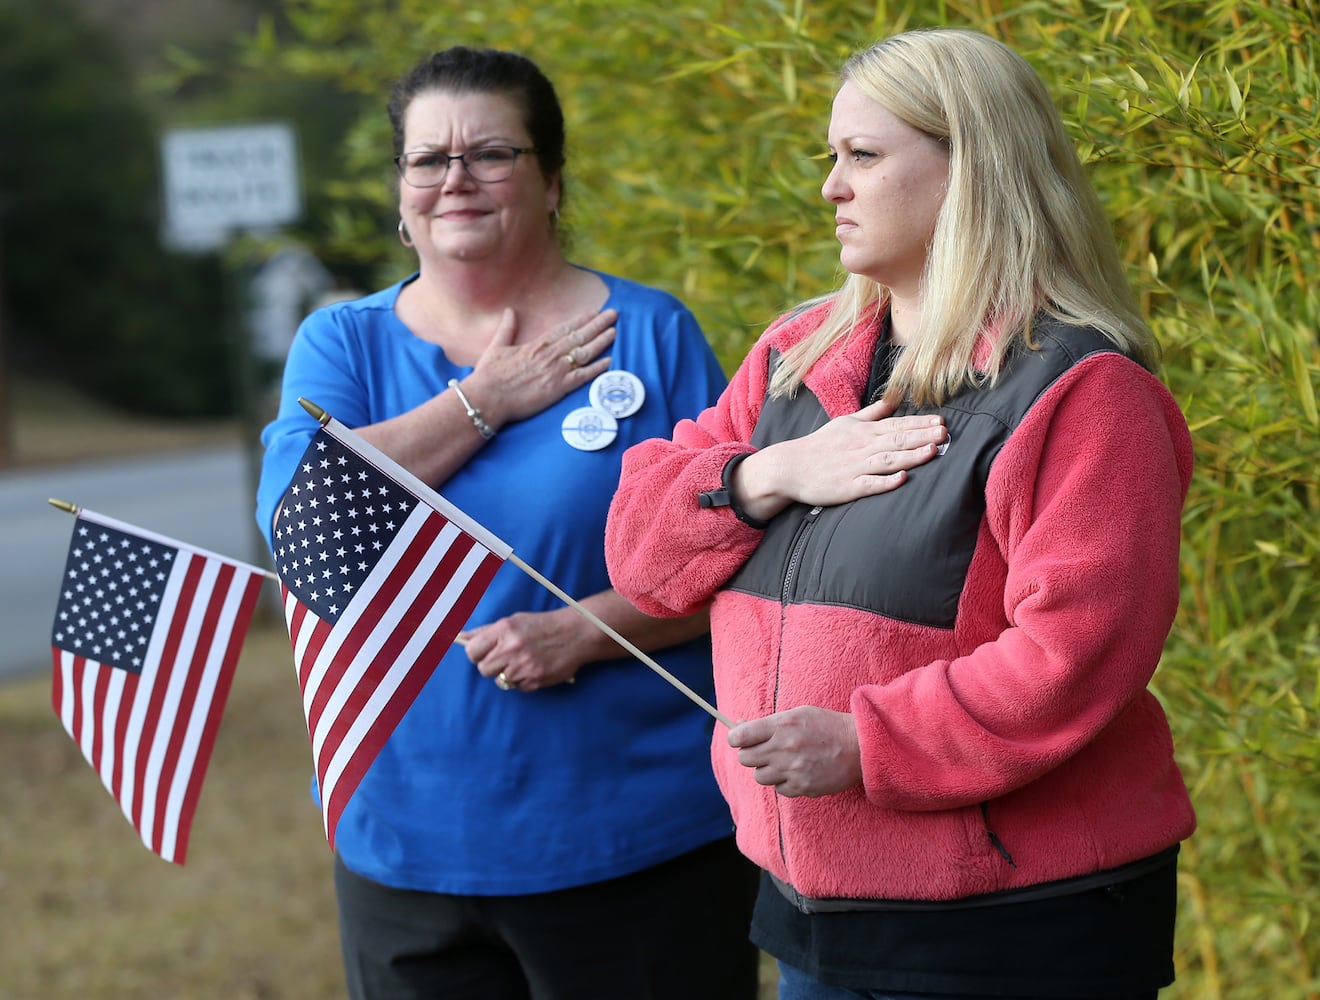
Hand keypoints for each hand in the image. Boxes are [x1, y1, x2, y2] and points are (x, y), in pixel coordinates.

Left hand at [459, 608, 584, 691]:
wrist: (575, 633)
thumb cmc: (542, 626)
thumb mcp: (513, 621)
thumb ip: (486, 631)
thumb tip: (460, 637)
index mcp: (504, 630)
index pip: (472, 651)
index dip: (476, 654)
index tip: (483, 653)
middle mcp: (512, 648)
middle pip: (484, 669)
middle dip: (492, 666)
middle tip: (506, 658)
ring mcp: (523, 666)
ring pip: (500, 681)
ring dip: (509, 674)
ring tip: (523, 662)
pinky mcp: (535, 680)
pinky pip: (518, 688)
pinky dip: (524, 681)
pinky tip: (534, 668)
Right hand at [464, 307, 616, 425]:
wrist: (488, 398)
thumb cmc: (489, 375)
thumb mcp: (496, 347)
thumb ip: (507, 328)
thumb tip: (509, 310)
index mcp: (537, 345)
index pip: (564, 328)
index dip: (581, 319)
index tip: (594, 312)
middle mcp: (550, 355)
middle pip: (579, 336)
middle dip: (598, 324)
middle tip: (613, 314)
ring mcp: (556, 372)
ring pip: (584, 353)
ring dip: (601, 341)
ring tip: (614, 332)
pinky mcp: (558, 389)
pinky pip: (582, 377)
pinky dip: (597, 369)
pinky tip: (609, 361)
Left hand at [728, 706, 862, 797]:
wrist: (860, 746)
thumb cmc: (827, 726)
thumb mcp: (798, 714)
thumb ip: (768, 723)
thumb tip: (739, 726)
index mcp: (781, 726)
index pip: (740, 736)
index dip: (735, 738)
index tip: (739, 739)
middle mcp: (784, 748)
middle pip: (745, 759)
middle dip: (750, 754)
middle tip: (763, 751)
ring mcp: (793, 770)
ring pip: (759, 776)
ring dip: (767, 770)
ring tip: (783, 762)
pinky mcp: (802, 787)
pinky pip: (779, 789)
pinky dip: (784, 782)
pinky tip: (798, 772)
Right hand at [733, 397, 945, 518]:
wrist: (790, 467)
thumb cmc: (820, 445)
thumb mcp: (846, 422)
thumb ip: (872, 413)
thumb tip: (893, 400)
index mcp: (863, 431)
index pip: (897, 425)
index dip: (920, 423)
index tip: (941, 421)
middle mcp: (862, 447)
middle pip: (897, 440)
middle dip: (922, 436)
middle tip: (945, 433)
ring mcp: (855, 467)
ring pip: (888, 459)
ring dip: (911, 456)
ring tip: (933, 451)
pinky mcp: (848, 487)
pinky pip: (870, 484)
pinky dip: (886, 481)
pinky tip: (902, 478)